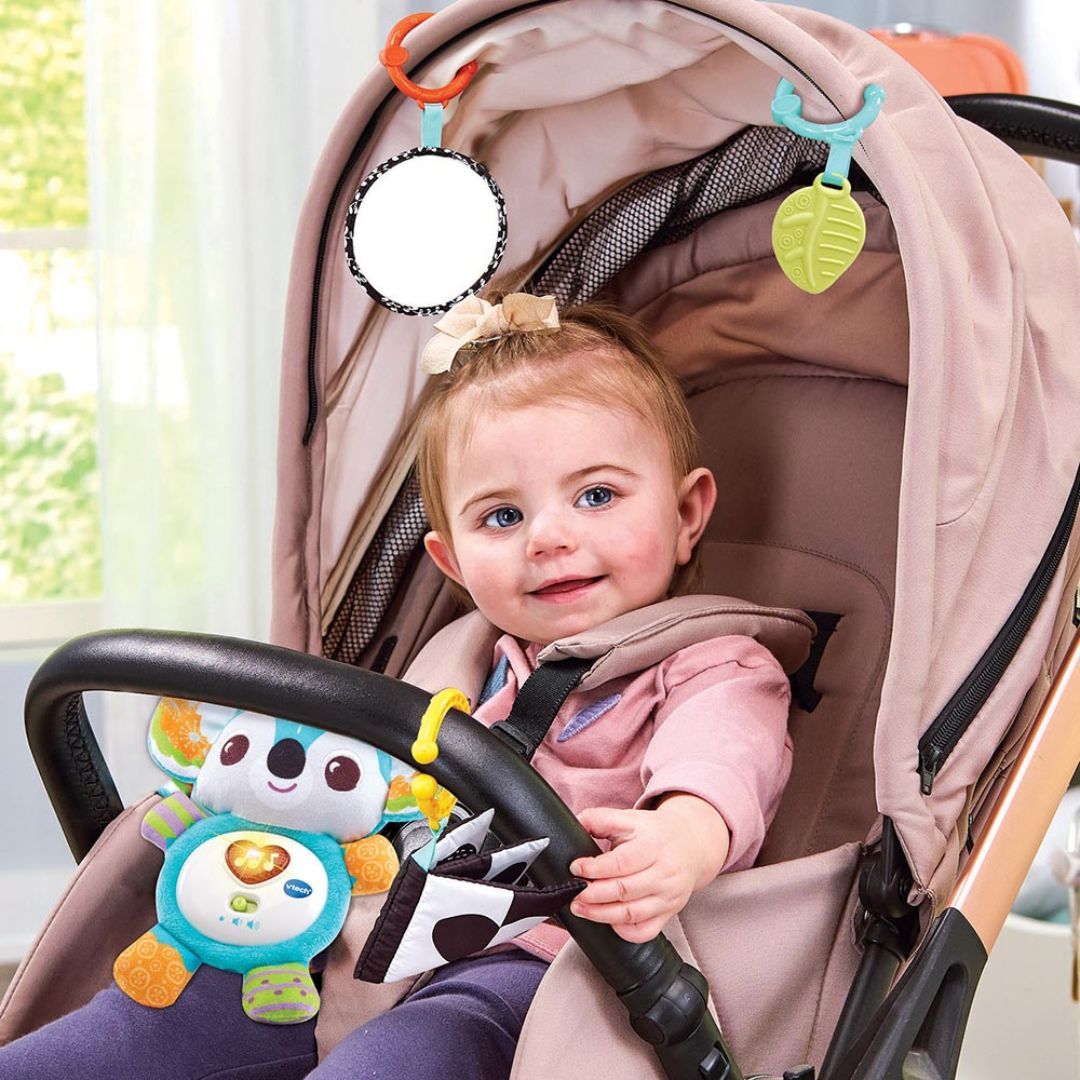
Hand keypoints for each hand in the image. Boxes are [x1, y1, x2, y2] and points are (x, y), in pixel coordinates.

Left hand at [568, 796, 729, 943]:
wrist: (691, 845)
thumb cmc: (654, 833)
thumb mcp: (629, 818)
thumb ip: (600, 819)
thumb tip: (575, 825)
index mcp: (654, 846)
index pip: (622, 862)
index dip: (595, 868)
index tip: (575, 868)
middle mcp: (665, 873)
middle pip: (624, 890)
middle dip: (593, 895)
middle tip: (572, 893)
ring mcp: (669, 896)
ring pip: (632, 914)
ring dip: (601, 914)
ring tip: (580, 908)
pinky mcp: (669, 913)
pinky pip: (645, 931)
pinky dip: (624, 931)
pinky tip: (608, 922)